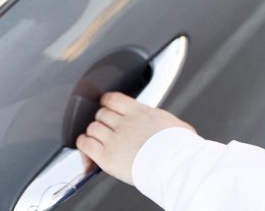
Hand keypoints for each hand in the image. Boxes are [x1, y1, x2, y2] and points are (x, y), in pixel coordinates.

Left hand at [76, 92, 194, 184]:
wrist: (176, 164)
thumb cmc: (181, 149)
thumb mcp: (177, 126)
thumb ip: (167, 124)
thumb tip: (179, 128)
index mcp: (140, 112)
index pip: (114, 98)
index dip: (107, 102)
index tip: (106, 105)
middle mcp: (125, 122)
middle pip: (101, 113)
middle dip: (101, 120)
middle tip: (105, 128)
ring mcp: (114, 138)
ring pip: (92, 127)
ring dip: (93, 133)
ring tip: (96, 139)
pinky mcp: (107, 156)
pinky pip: (86, 144)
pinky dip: (83, 144)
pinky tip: (86, 147)